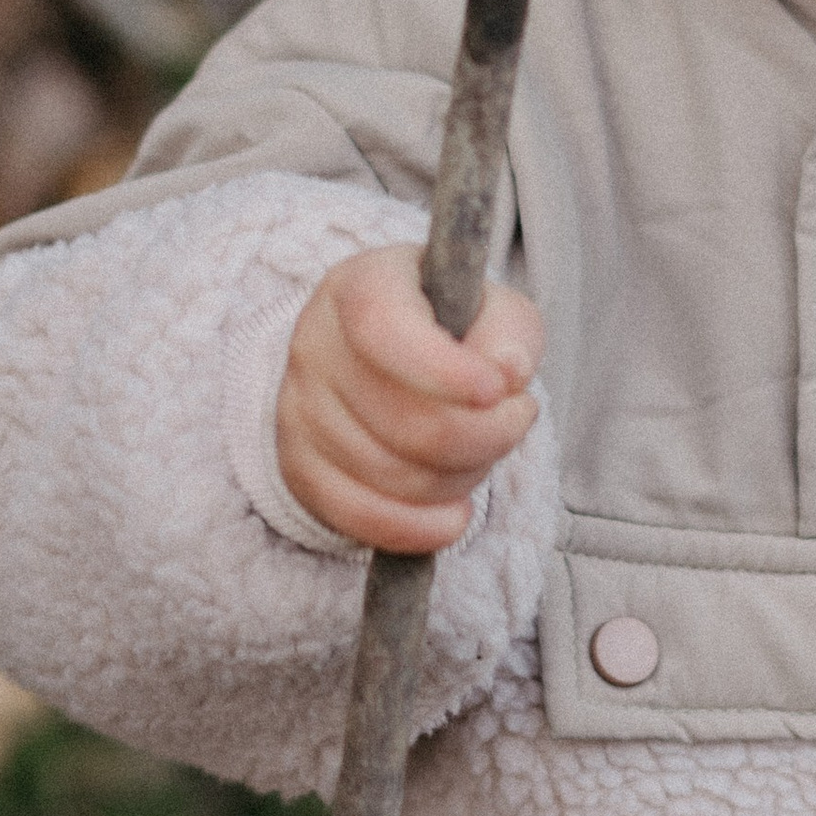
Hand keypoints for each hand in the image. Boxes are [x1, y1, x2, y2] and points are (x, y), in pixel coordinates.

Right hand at [276, 245, 543, 552]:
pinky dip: (419, 529)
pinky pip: (359, 518)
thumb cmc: (451, 328)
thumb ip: (511, 331)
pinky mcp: (298, 468)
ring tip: (481, 448)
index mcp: (360, 286)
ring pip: (393, 476)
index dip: (443, 369)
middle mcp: (315, 344)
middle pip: (404, 421)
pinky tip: (454, 514)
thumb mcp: (493, 308)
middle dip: (485, 435)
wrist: (385, 360)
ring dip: (463, 477)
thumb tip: (508, 371)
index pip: (384, 328)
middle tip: (517, 418)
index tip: (500, 390)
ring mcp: (299, 410)